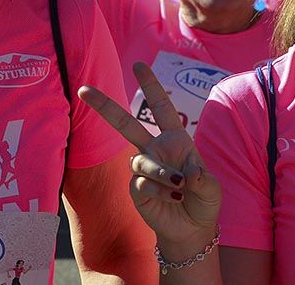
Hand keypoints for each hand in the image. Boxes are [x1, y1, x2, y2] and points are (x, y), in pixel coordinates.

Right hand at [79, 63, 221, 247]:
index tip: (138, 64)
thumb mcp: (211, 187)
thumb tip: (186, 173)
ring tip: (180, 187)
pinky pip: (142, 183)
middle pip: (125, 123)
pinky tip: (172, 198)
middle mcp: (156, 148)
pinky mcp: (135, 188)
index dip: (150, 85)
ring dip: (163, 173)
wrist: (192, 229)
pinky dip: (160, 191)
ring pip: (143, 161)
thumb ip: (202, 178)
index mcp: (176, 139)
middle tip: (83, 89)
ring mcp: (143, 168)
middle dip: (104, 106)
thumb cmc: (203, 201)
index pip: (161, 107)